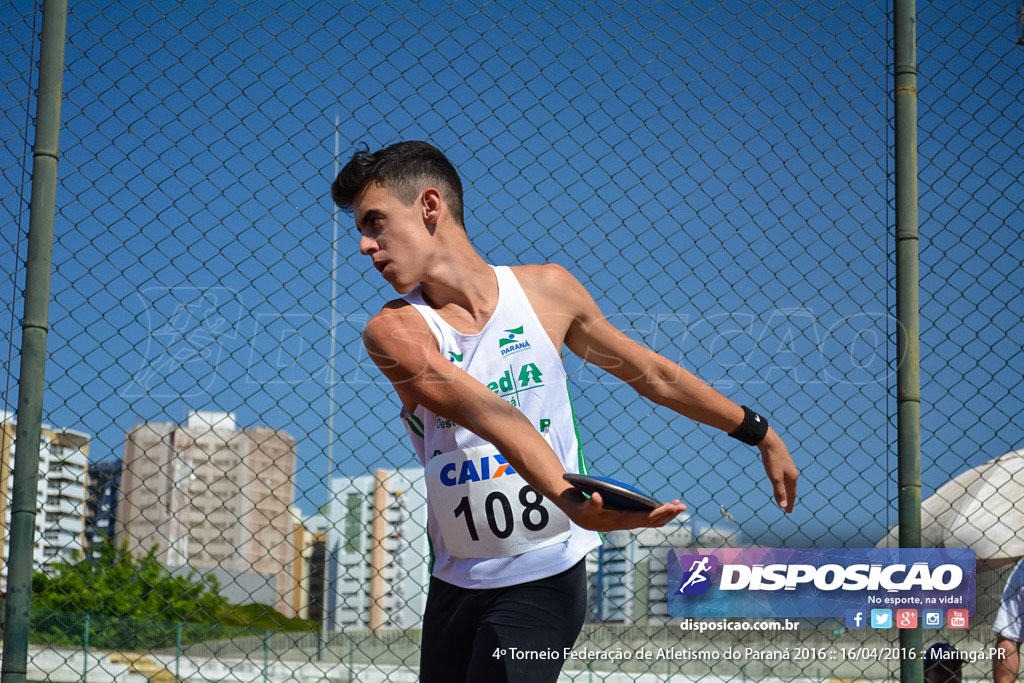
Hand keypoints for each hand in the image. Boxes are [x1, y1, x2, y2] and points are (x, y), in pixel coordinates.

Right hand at [558, 489, 686, 531]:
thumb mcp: (585, 506)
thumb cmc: (583, 509)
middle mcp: (628, 523)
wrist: (579, 516)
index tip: (671, 507)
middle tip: (682, 505)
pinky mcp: (630, 517)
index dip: (659, 513)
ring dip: (668, 514)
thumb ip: (592, 503)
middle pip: (654, 521)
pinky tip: (667, 506)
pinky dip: (661, 512)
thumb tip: (597, 497)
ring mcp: (631, 521)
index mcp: (621, 520)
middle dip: (669, 514)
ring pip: (654, 521)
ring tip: (680, 505)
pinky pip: (650, 518)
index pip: (645, 519)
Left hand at [757, 427, 797, 512]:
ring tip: (784, 496)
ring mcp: (788, 467)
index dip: (790, 504)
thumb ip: (779, 492)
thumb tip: (783, 506)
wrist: (770, 442)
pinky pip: (784, 476)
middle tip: (787, 508)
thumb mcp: (775, 478)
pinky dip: (782, 483)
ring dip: (786, 490)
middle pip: (791, 489)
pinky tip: (780, 481)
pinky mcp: (782, 461)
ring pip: (787, 482)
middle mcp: (792, 472)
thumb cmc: (773, 460)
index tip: (788, 512)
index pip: (792, 495)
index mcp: (793, 478)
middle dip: (789, 498)